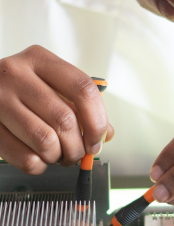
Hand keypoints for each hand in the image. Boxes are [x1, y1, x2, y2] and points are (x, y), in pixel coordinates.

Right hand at [0, 45, 113, 173]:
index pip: (83, 89)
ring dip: (59, 156)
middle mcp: (16, 74)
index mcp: (40, 60)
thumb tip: (105, 135)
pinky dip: (39, 165)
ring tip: (58, 154)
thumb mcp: (53, 86)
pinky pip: (24, 158)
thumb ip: (82, 107)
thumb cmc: (24, 90)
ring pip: (45, 141)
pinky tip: (39, 158)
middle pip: (65, 119)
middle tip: (79, 153)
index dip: (97, 120)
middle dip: (78, 146)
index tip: (98, 139)